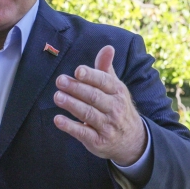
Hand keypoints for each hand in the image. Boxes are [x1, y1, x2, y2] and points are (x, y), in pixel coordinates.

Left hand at [53, 45, 146, 165]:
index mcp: (118, 92)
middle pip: (94, 97)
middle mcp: (114, 108)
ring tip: (57, 96)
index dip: (91, 76)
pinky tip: (58, 119)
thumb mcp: (115, 88)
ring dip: (72, 105)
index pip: (104, 82)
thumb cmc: (117, 107)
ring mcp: (107, 126)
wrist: (132, 140)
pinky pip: (83, 133)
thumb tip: (108, 47)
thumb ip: (105, 69)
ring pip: (88, 114)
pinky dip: (70, 126)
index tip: (78, 70)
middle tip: (60, 81)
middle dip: (76, 88)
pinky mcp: (98, 141)